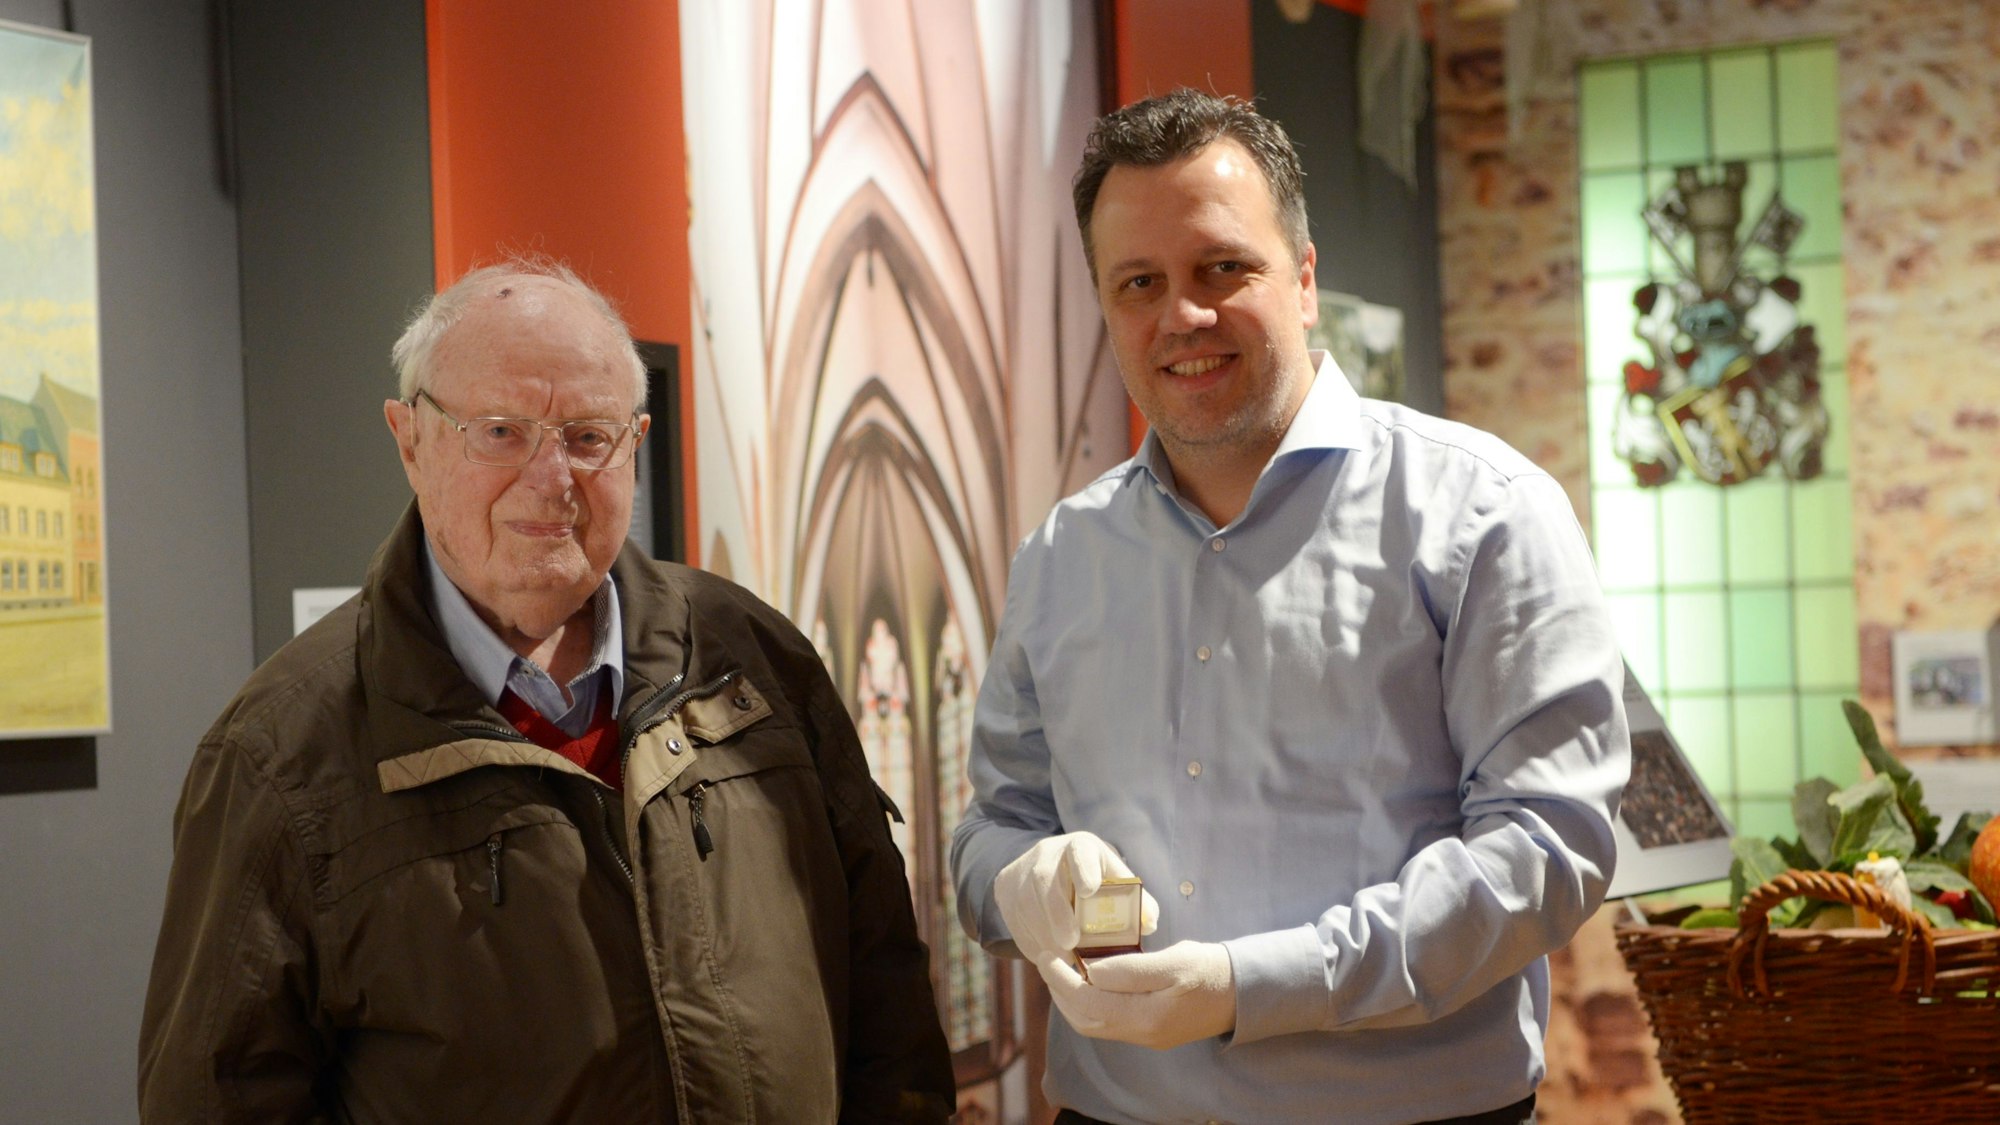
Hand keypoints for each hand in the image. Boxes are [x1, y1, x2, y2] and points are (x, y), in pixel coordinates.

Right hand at [992, 832, 1158, 963]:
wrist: (1049, 869)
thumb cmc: (1094, 880)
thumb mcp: (1114, 881)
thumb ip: (1136, 902)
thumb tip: (1149, 923)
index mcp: (1080, 847)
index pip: (1079, 852)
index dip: (1083, 869)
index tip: (1090, 891)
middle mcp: (1046, 853)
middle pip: (1045, 880)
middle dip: (1057, 913)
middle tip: (1071, 942)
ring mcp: (1021, 869)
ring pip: (1025, 903)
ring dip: (1043, 934)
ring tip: (1063, 957)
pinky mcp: (1004, 888)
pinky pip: (1013, 919)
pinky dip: (1031, 941)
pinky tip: (1047, 956)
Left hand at [1035, 941, 1235, 1049]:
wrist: (1243, 992)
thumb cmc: (1211, 969)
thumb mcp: (1173, 960)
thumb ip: (1131, 968)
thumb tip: (1091, 969)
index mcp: (1148, 1016)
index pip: (1089, 1002)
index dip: (1062, 980)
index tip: (1048, 954)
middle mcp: (1143, 1033)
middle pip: (1085, 1019)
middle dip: (1060, 991)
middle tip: (1046, 960)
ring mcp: (1146, 1036)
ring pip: (1094, 1025)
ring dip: (1071, 1000)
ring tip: (1060, 971)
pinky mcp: (1150, 1032)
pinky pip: (1108, 1023)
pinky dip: (1089, 1005)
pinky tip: (1086, 983)